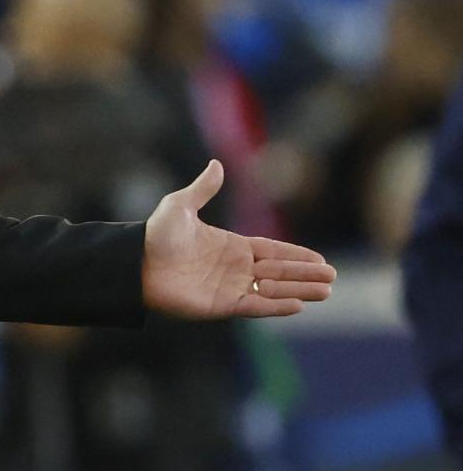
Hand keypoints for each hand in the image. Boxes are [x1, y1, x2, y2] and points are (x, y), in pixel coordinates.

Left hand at [143, 160, 335, 318]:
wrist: (135, 264)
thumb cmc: (155, 236)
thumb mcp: (180, 206)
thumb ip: (202, 188)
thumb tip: (217, 163)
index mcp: (231, 246)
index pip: (272, 251)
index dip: (296, 255)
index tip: (321, 261)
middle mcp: (234, 268)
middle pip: (279, 271)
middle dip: (306, 275)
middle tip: (333, 277)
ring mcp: (229, 287)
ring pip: (272, 290)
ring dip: (299, 290)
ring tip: (327, 292)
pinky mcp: (220, 306)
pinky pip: (255, 306)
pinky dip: (276, 307)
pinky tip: (298, 306)